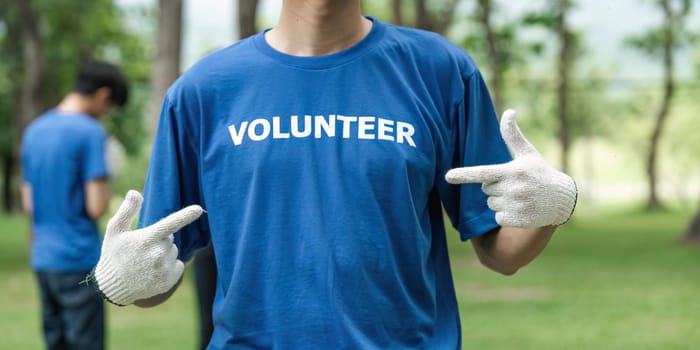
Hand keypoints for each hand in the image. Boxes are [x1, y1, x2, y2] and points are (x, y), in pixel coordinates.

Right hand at [88, 190, 203, 305]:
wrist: (112, 286)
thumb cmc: (113, 254)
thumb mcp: (115, 230)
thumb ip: (127, 211)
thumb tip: (135, 192)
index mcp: (146, 239)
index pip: (170, 224)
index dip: (185, 216)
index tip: (199, 209)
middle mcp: (157, 254)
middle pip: (170, 238)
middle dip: (159, 240)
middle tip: (142, 250)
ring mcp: (163, 269)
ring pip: (174, 252)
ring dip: (164, 254)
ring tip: (145, 262)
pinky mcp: (168, 281)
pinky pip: (178, 265)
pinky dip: (170, 267)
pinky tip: (153, 272)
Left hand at [445, 109, 576, 227]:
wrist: (562, 198)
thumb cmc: (540, 172)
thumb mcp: (527, 153)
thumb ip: (513, 135)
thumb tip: (509, 111)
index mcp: (512, 171)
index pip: (483, 173)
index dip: (464, 175)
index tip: (448, 176)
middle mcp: (514, 188)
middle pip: (486, 189)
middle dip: (496, 187)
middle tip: (515, 185)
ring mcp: (516, 205)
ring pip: (491, 204)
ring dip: (501, 201)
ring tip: (520, 196)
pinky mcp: (518, 219)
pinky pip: (498, 218)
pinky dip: (507, 215)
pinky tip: (522, 209)